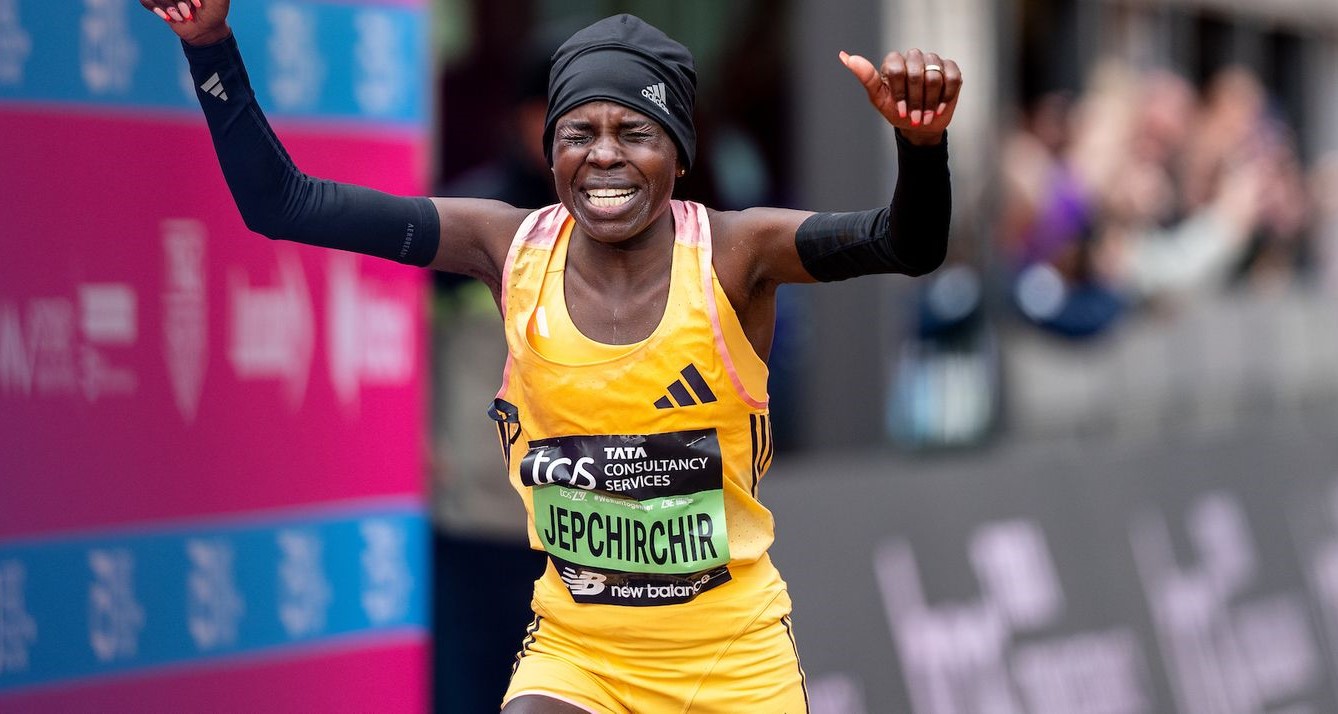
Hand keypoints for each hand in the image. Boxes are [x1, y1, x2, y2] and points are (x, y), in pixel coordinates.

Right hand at [141, 0, 230, 46]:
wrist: (207, 30)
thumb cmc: (215, 11)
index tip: (198, 5)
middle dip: (178, 0)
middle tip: (189, 12)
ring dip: (169, 6)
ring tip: (183, 16)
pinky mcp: (156, 2)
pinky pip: (145, 0)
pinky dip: (156, 8)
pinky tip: (168, 16)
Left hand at [840, 49, 961, 145]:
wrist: (920, 125)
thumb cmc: (897, 111)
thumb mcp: (879, 99)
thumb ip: (866, 78)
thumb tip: (845, 57)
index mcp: (894, 61)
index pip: (897, 69)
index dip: (900, 93)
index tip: (900, 110)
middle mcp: (913, 57)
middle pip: (916, 73)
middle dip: (916, 100)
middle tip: (914, 117)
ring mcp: (933, 61)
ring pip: (934, 76)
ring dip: (930, 101)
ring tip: (926, 116)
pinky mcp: (950, 69)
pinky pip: (952, 77)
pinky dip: (946, 96)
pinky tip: (940, 108)